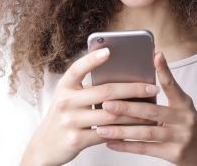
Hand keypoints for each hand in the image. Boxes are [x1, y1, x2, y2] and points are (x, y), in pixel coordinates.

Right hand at [20, 48, 156, 165]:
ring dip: (134, 112)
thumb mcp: (68, 95)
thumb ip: (86, 86)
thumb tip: (119, 74)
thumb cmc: (64, 114)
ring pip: (111, 114)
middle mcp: (66, 102)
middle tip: (151, 87)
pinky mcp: (76, 139)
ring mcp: (70, 121)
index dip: (92, 59)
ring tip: (150, 107)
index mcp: (64, 86)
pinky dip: (124, 130)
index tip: (108, 50)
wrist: (44, 146)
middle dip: (132, 89)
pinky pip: (107, 133)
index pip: (78, 68)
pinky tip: (137, 126)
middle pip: (105, 92)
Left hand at [97, 52, 196, 165]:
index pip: (172, 84)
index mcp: (184, 103)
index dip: (164, 69)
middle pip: (151, 111)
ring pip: (145, 133)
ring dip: (121, 130)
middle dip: (127, 107)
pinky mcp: (173, 154)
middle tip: (107, 103)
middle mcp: (183, 119)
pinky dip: (127, 146)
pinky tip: (112, 142)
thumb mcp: (183, 107)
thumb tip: (141, 80)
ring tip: (102, 127)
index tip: (156, 55)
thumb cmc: (188, 125)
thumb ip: (167, 95)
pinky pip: (146, 150)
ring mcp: (179, 138)